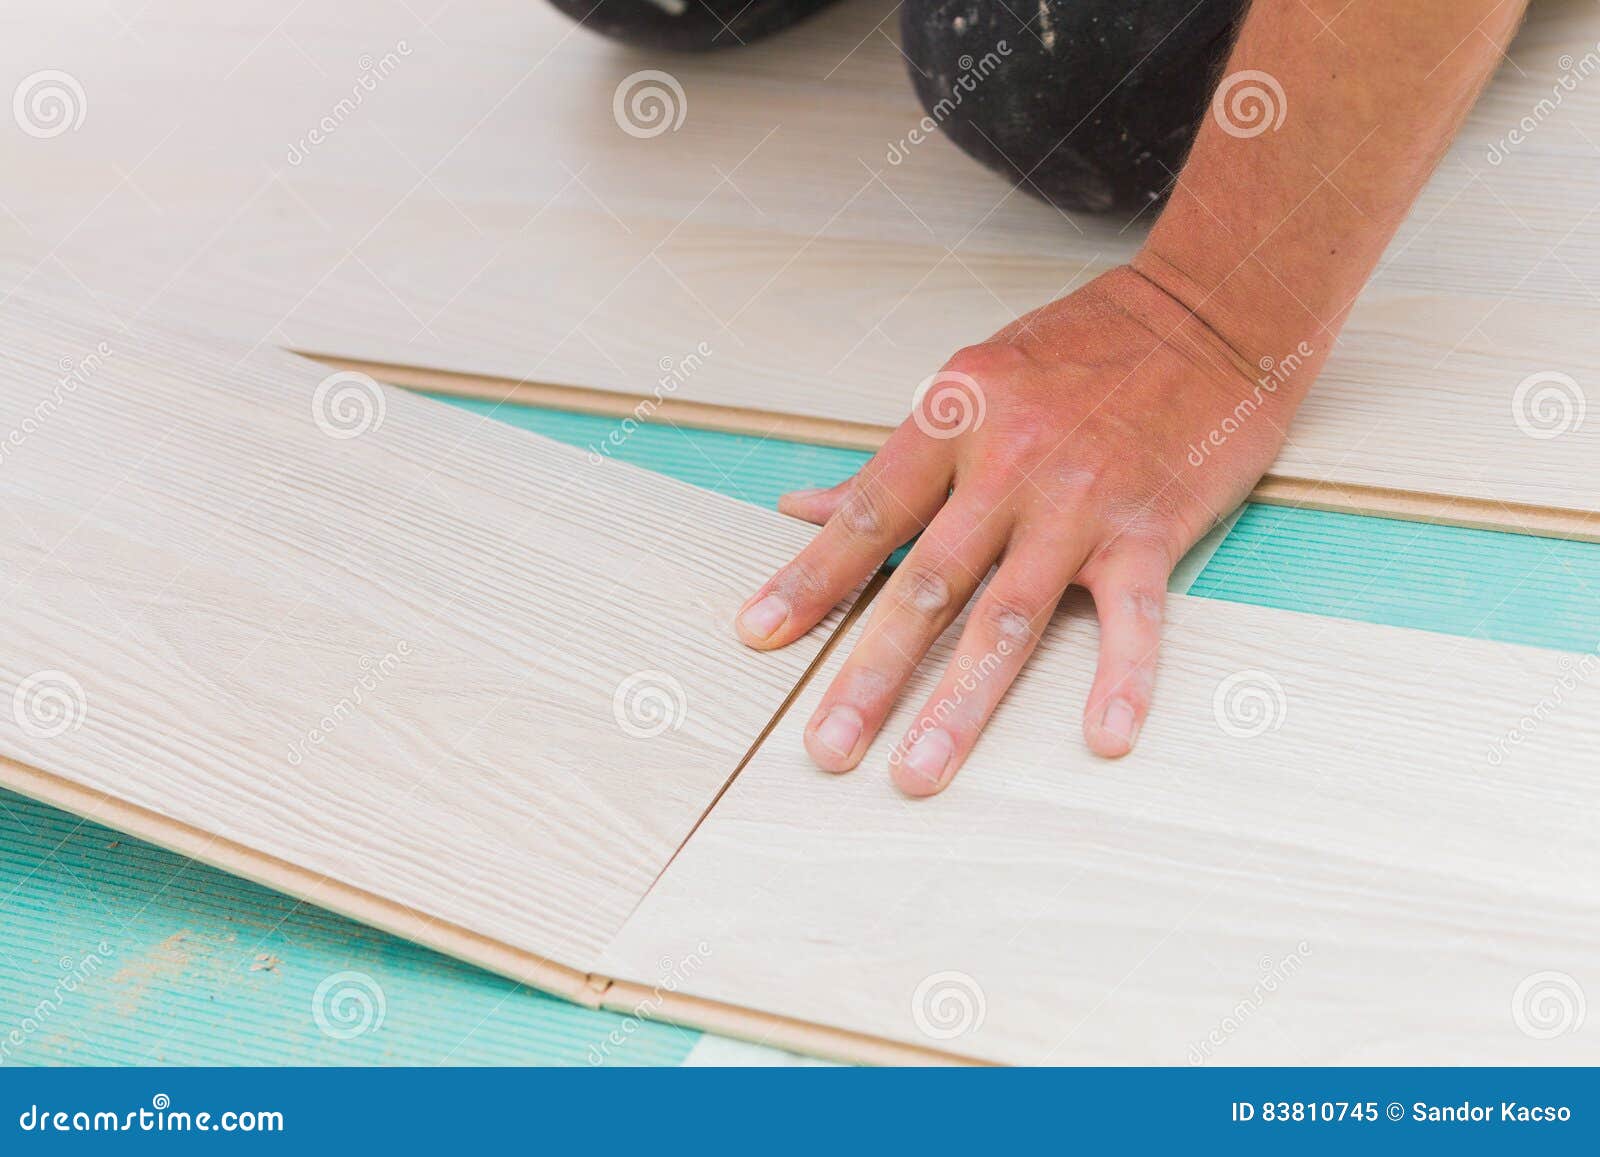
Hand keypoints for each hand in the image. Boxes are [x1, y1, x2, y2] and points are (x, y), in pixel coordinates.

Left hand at [735, 265, 1310, 795]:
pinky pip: (1134, 617)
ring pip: (1009, 615)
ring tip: (920, 772)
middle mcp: (1008, 464)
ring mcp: (1081, 501)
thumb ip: (892, 460)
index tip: (759, 634)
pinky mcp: (1152, 528)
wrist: (1210, 308)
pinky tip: (1104, 738)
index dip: (810, 578)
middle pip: (925, 584)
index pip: (867, 515)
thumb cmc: (1085, 345)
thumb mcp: (972, 379)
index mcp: (953, 419)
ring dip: (960, 704)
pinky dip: (1123, 679)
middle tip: (828, 747)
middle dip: (870, 674)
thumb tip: (802, 506)